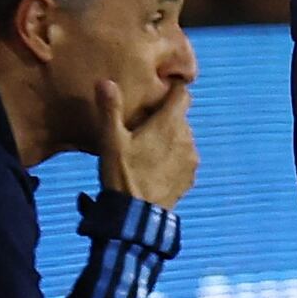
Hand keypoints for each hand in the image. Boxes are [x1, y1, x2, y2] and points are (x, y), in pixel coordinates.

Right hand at [97, 80, 198, 215]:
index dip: (172, 89)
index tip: (159, 91)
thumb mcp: (111, 141)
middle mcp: (186, 137)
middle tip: (143, 127)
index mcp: (169, 123)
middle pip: (180, 117)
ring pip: (183, 138)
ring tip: (147, 150)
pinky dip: (173, 159)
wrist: (137, 215)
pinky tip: (156, 168)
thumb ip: (110, 110)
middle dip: (165, 118)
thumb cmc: (123, 174)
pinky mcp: (190, 177)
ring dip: (170, 139)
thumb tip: (105, 81)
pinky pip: (184, 159)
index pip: (182, 94)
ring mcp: (191, 158)